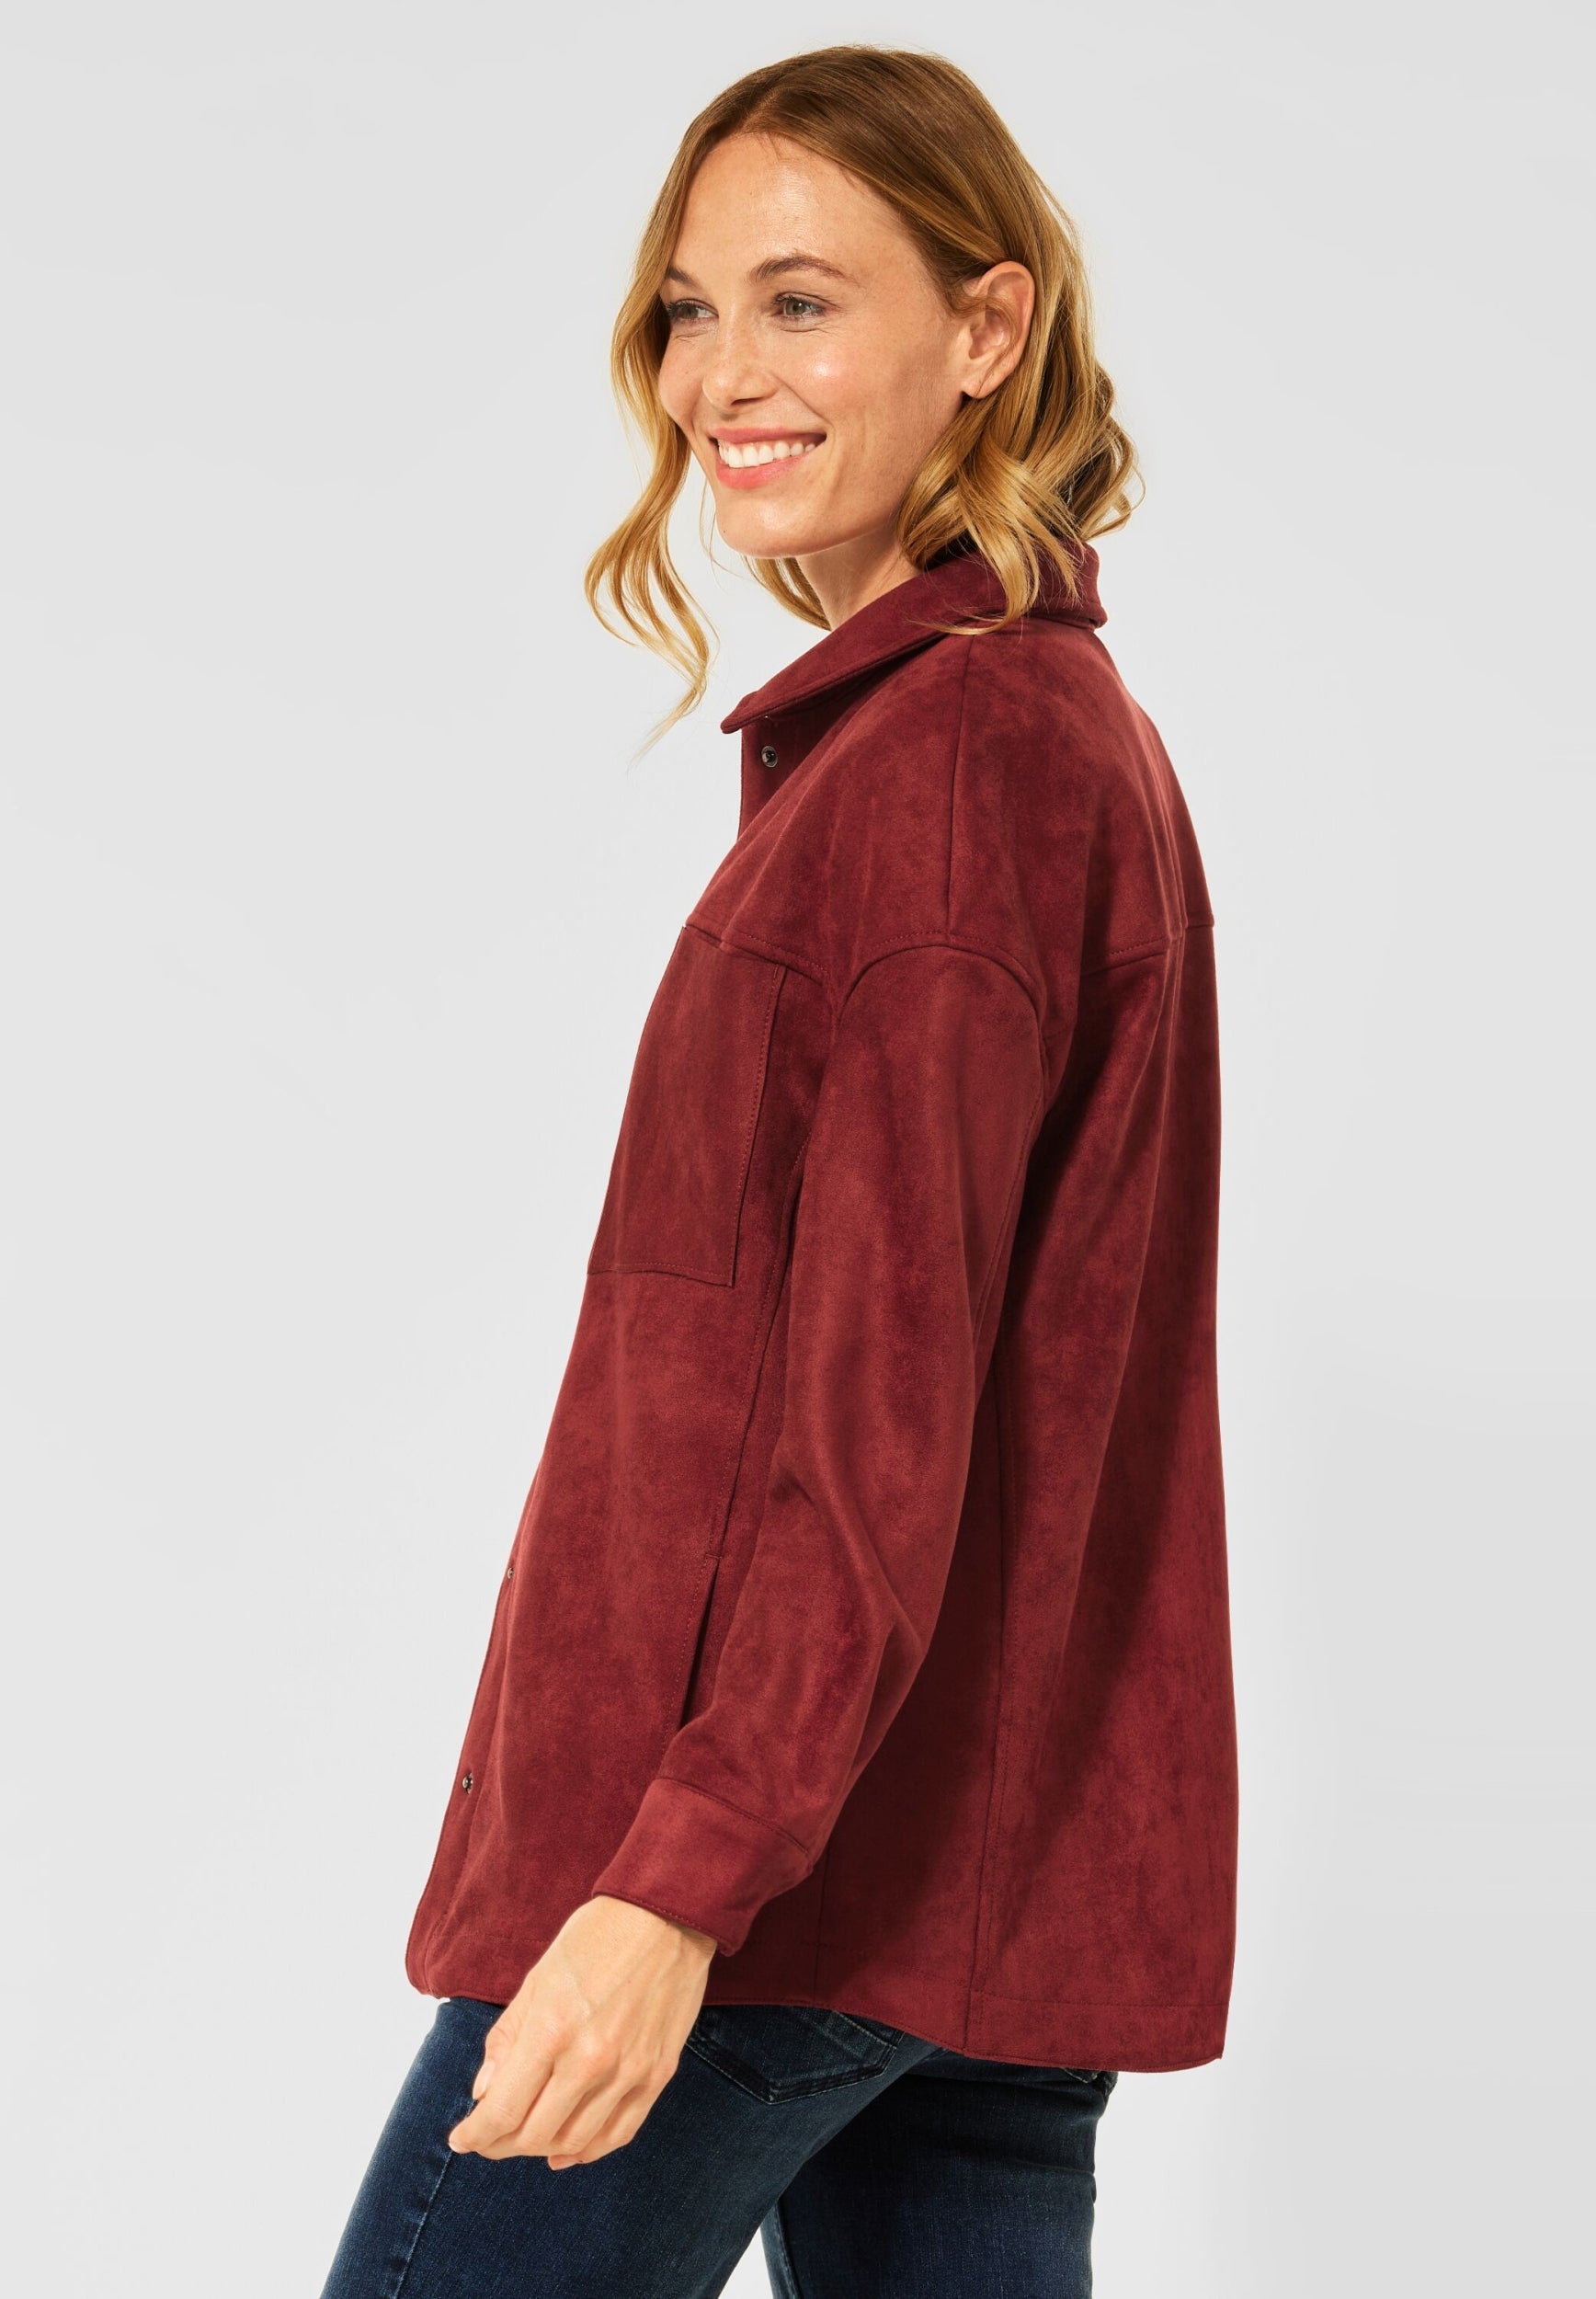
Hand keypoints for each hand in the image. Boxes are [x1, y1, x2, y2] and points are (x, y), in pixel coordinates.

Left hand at [445, 1894, 717, 2167]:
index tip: (461, 2139)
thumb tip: (484, 2092)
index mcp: (552, 2029)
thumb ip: (508, 2038)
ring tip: (523, 2139)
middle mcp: (591, 2060)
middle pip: (535, 2134)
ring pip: (575, 2141)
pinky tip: (567, 2149)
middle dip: (500, 2144)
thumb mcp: (538, 1978)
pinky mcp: (658, 2075)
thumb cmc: (596, 1937)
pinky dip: (588, 2150)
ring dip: (541, 2149)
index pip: (503, 2110)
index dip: (476, 2134)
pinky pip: (619, 2133)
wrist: (667, 1917)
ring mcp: (629, 2072)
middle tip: (488, 2139)